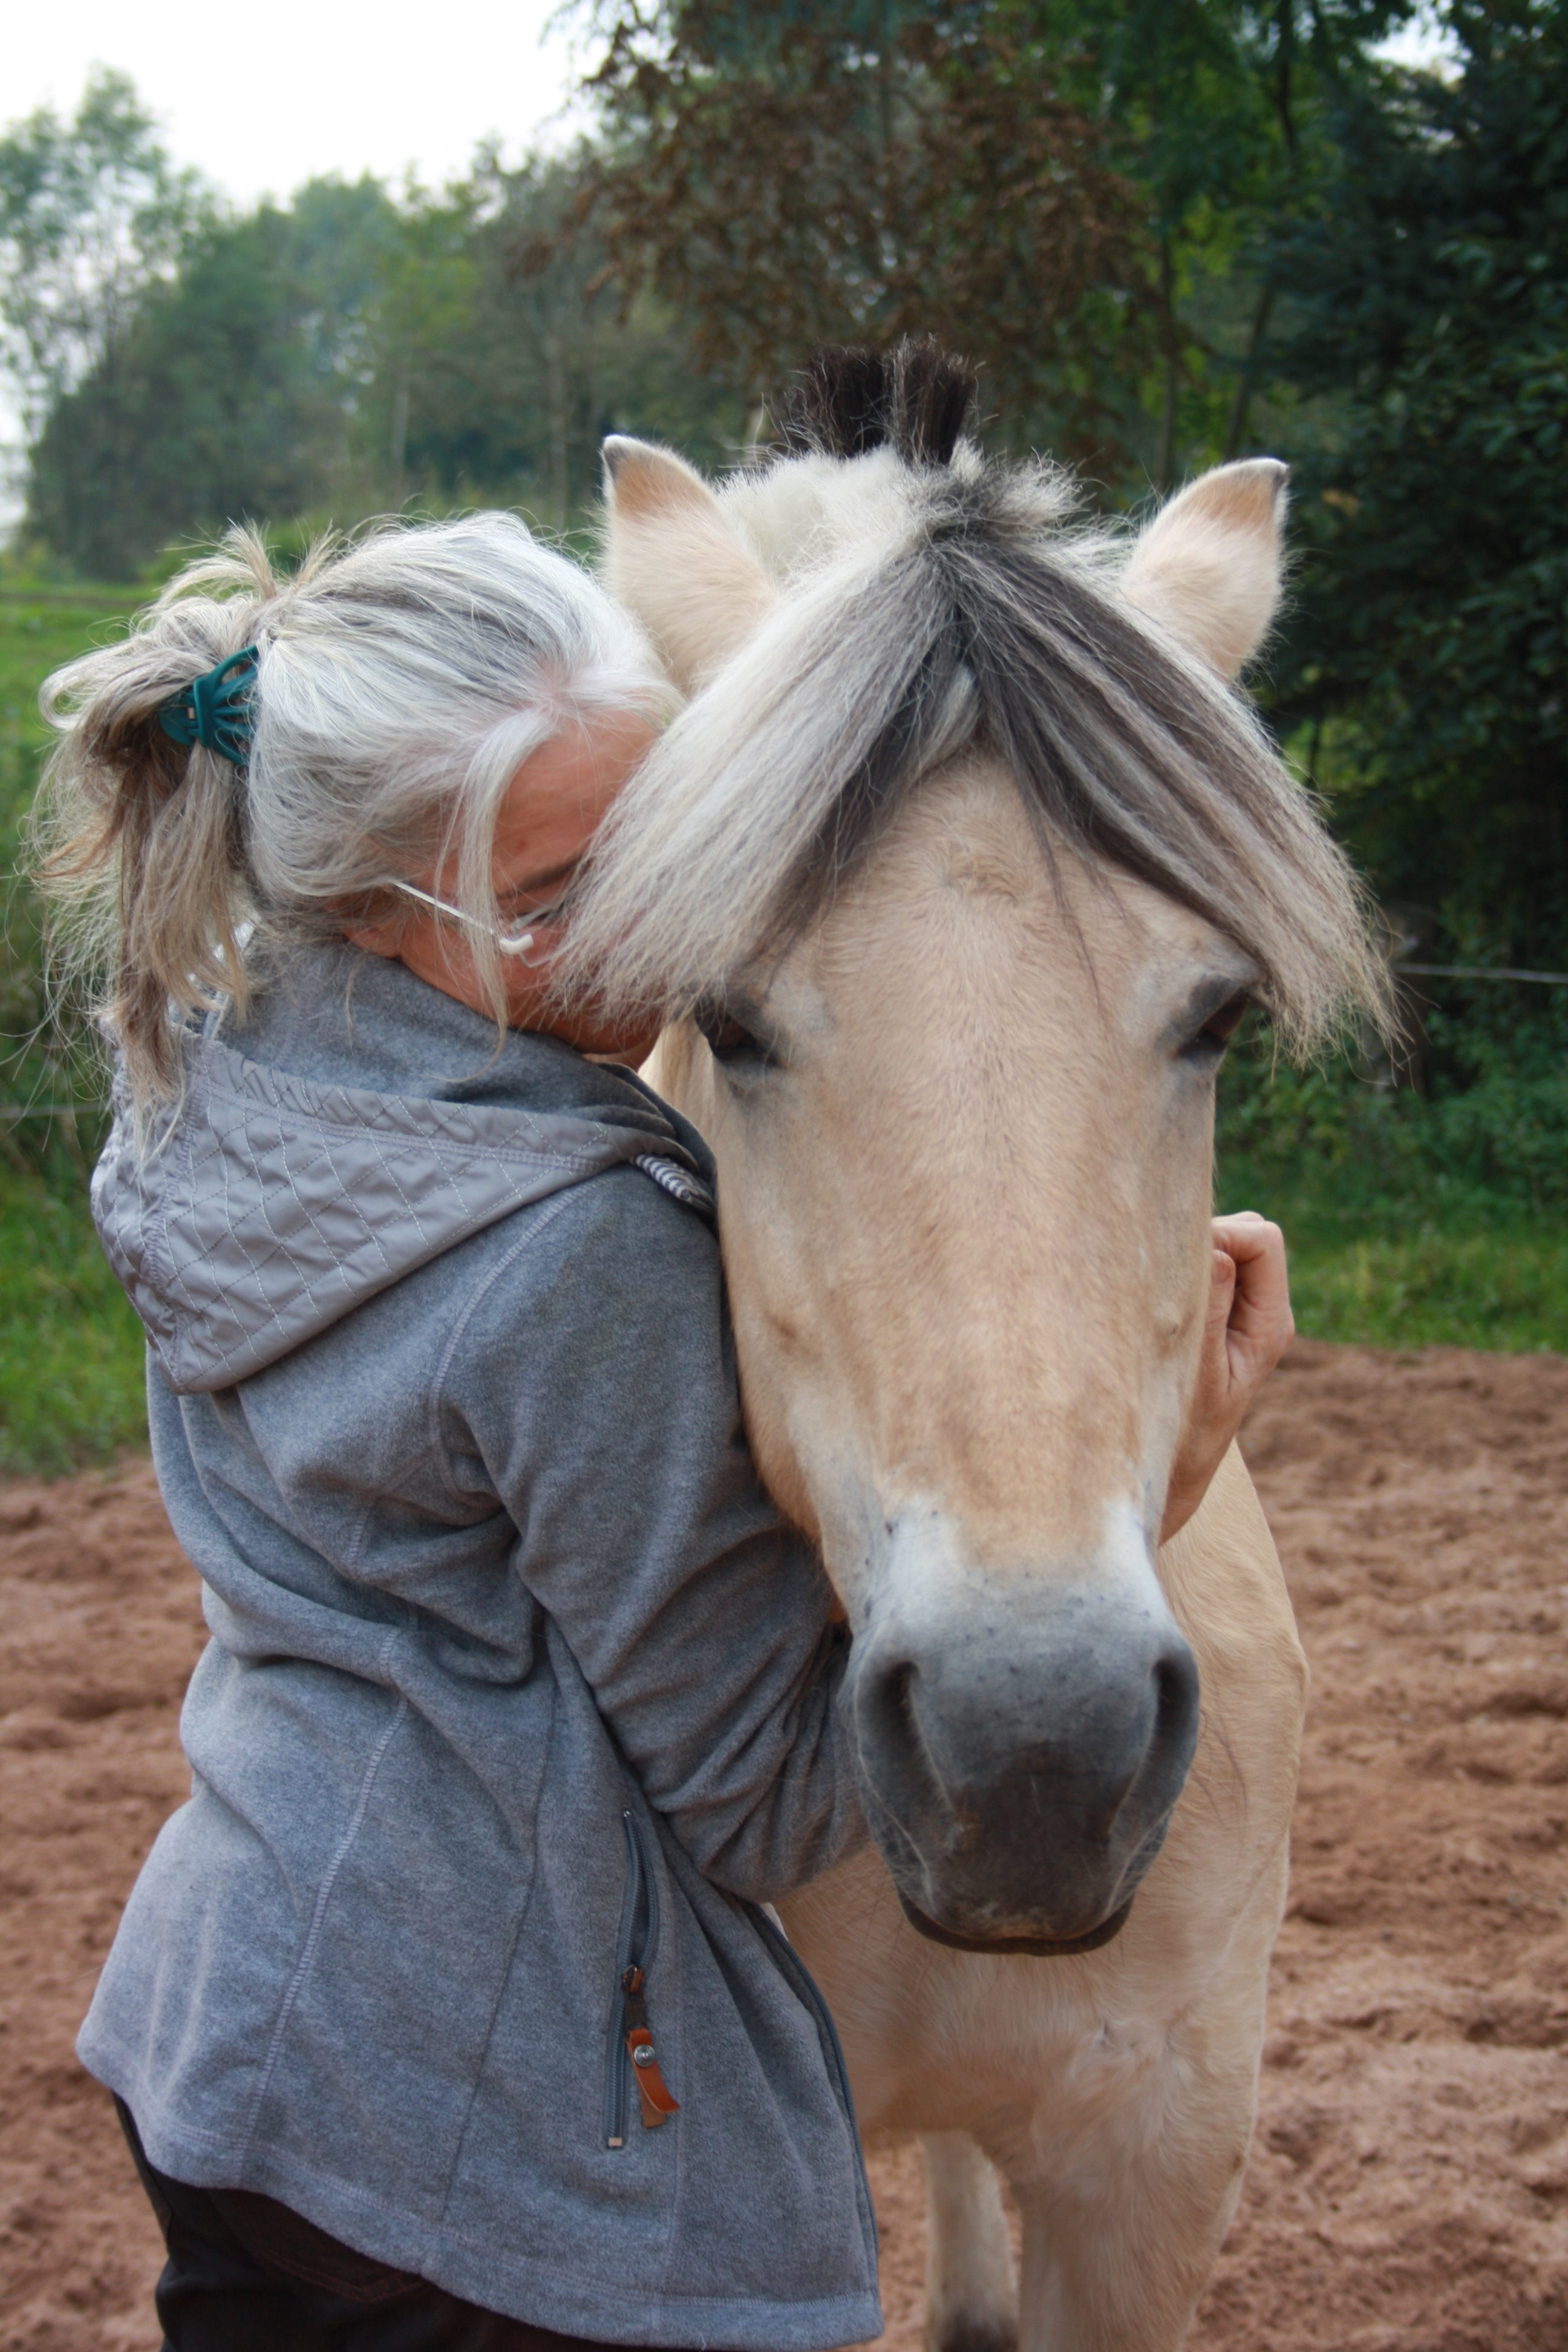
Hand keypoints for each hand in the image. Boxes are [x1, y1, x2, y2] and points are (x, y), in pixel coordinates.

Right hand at [1160, 1213, 1293, 1542]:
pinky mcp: (1214, 1314)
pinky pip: (1205, 1265)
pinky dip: (1180, 1265)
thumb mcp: (1194, 1376)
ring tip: (1157, 1291)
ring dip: (1191, 1252)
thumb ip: (1209, 1312)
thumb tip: (1218, 1253)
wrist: (1170, 1474)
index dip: (1223, 1236)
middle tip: (1164, 1276)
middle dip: (1208, 1237)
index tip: (1179, 1264)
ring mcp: (1239, 1312)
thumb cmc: (1179, 1434)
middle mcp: (1262, 1312)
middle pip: (1249, 1232)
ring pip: (1226, 1244)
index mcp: (1269, 1326)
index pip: (1263, 1240)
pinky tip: (1154, 1296)